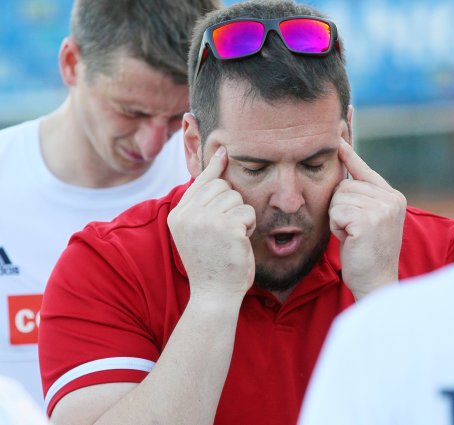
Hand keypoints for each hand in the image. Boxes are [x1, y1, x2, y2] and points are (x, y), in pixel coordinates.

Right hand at [168, 146, 255, 300]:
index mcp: (177, 214)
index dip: (215, 167)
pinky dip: (248, 227)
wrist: (214, 294)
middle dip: (231, 205)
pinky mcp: (226, 227)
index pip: (200, 182)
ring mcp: (206, 220)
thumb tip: (217, 167)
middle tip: (226, 230)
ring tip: (231, 238)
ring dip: (240, 217)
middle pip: (222, 186)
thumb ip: (201, 204)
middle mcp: (188, 214)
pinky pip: (247, 212)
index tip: (224, 150)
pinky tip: (238, 243)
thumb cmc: (210, 262)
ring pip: (236, 198)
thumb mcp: (197, 230)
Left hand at [329, 140, 405, 299]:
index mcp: (392, 196)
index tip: (342, 127)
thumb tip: (344, 170)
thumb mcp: (367, 218)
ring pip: (337, 199)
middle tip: (354, 231)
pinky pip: (336, 212)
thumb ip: (360, 196)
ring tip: (353, 236)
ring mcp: (382, 208)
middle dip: (339, 209)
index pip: (364, 168)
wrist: (376, 282)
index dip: (349, 151)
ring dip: (338, 219)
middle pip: (343, 186)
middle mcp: (391, 198)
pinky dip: (336, 227)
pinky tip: (351, 240)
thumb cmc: (366, 253)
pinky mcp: (368, 219)